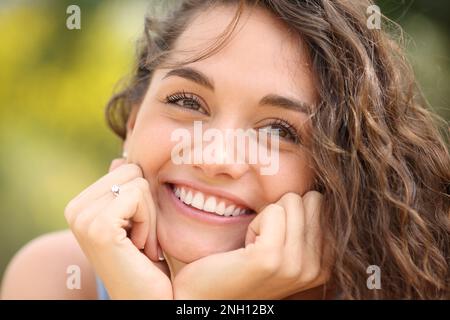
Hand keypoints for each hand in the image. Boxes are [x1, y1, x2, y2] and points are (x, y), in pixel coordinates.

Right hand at [64, 158, 171, 298]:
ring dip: (149, 217)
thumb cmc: (144, 258)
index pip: (124, 168)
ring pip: (138, 183)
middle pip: (132, 171)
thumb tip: (119, 160)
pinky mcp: (98, 227)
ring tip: (139, 244)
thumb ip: (121, 189)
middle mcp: (74, 209)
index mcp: (80, 204)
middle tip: (139, 237)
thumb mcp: (133, 218)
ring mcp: (83, 218)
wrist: (146, 297)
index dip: (142, 198)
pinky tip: (139, 248)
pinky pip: (139, 196)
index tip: (136, 229)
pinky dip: (148, 223)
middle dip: (147, 205)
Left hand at [172, 191, 329, 298]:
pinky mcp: (270, 257)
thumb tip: (315, 190)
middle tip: (265, 238)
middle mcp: (316, 268)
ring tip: (255, 244)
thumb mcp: (287, 251)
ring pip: (293, 201)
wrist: (209, 298)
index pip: (325, 207)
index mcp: (324, 265)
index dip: (295, 213)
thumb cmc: (243, 269)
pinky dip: (255, 222)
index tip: (276, 240)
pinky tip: (247, 246)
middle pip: (313, 200)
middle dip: (284, 210)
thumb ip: (305, 229)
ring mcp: (295, 264)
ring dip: (267, 217)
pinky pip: (272, 211)